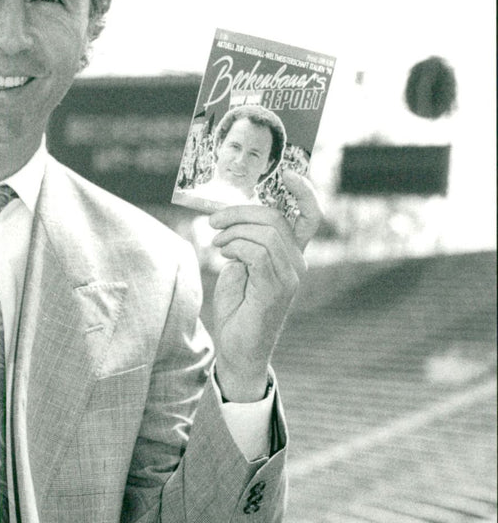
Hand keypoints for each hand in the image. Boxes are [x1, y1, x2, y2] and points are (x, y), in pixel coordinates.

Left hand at [208, 169, 322, 400]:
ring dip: (234, 231)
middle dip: (241, 212)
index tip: (287, 172)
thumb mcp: (240, 267)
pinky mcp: (277, 289)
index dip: (303, 192)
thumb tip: (233, 219)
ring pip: (267, 233)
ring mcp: (290, 277)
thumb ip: (245, 242)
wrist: (238, 350)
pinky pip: (258, 253)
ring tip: (216, 243)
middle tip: (214, 221)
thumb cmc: (238, 309)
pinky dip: (236, 247)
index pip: (309, 216)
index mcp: (291, 255)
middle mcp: (297, 264)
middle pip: (277, 218)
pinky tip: (224, 256)